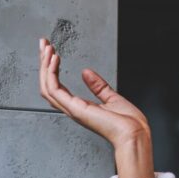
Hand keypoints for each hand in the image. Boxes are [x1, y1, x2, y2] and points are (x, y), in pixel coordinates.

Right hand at [38, 38, 154, 177]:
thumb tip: (86, 72)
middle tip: (43, 44)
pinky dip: (51, 73)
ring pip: (47, 87)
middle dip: (44, 63)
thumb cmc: (129, 123)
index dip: (51, 68)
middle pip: (48, 85)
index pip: (57, 87)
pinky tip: (54, 59)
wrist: (135, 133)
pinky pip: (55, 90)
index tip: (51, 52)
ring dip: (44, 66)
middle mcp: (73, 109)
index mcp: (81, 107)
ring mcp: (73, 110)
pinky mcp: (76, 109)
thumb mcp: (113, 98)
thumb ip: (98, 86)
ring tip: (46, 48)